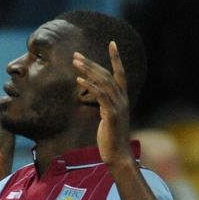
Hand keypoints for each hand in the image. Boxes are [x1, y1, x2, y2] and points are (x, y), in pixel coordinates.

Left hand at [73, 42, 131, 167]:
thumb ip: (105, 106)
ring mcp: (118, 106)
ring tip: (75, 62)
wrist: (118, 156)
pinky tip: (79, 80)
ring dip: (88, 70)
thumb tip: (98, 98)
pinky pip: (100, 95)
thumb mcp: (108, 119)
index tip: (112, 43)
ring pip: (103, 82)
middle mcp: (122, 100)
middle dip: (91, 63)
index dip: (116, 58)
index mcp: (123, 99)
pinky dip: (89, 86)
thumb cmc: (111, 140)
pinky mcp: (111, 114)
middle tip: (76, 55)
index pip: (121, 74)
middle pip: (107, 74)